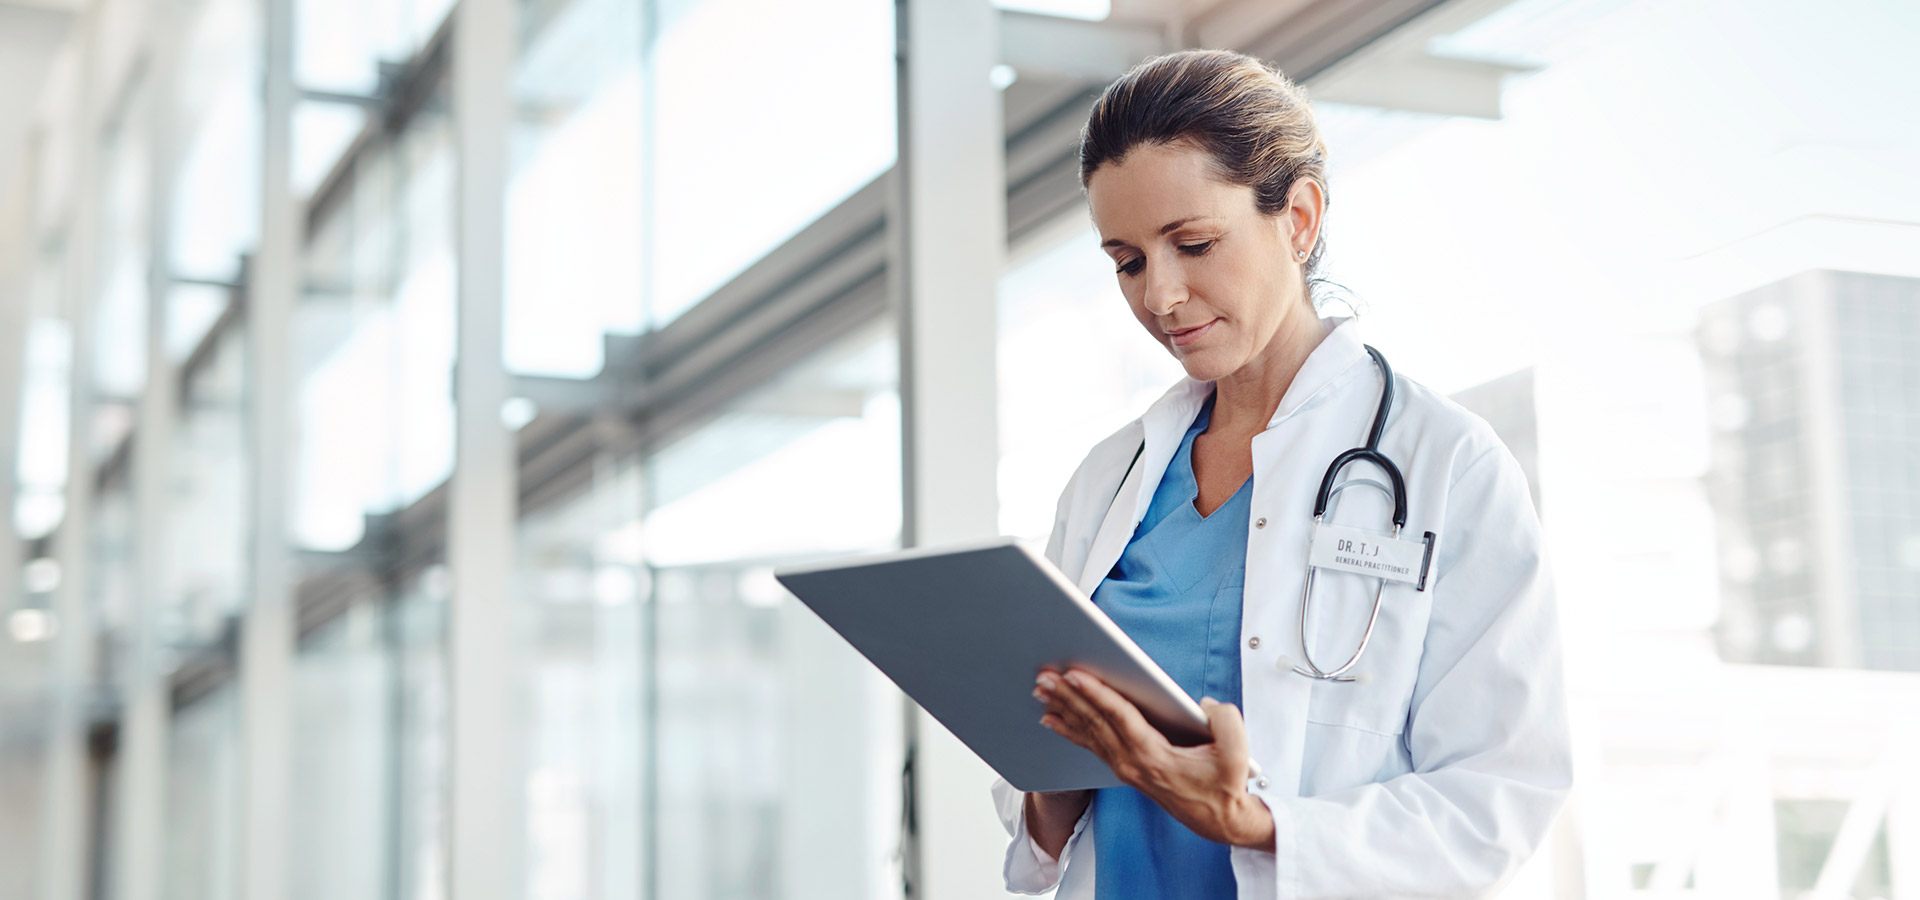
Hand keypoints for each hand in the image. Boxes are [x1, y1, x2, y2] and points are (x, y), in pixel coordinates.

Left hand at [1033, 668, 1274, 850]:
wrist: (1220, 821)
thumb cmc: (1226, 786)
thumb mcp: (1238, 754)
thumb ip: (1226, 722)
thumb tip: (1204, 705)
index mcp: (1155, 757)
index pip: (1119, 718)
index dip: (1096, 695)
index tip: (1074, 675)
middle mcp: (1132, 763)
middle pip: (1094, 723)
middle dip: (1068, 697)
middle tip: (1044, 675)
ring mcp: (1125, 768)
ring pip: (1088, 732)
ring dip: (1063, 708)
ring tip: (1041, 689)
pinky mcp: (1125, 769)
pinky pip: (1091, 744)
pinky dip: (1069, 728)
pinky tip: (1052, 718)